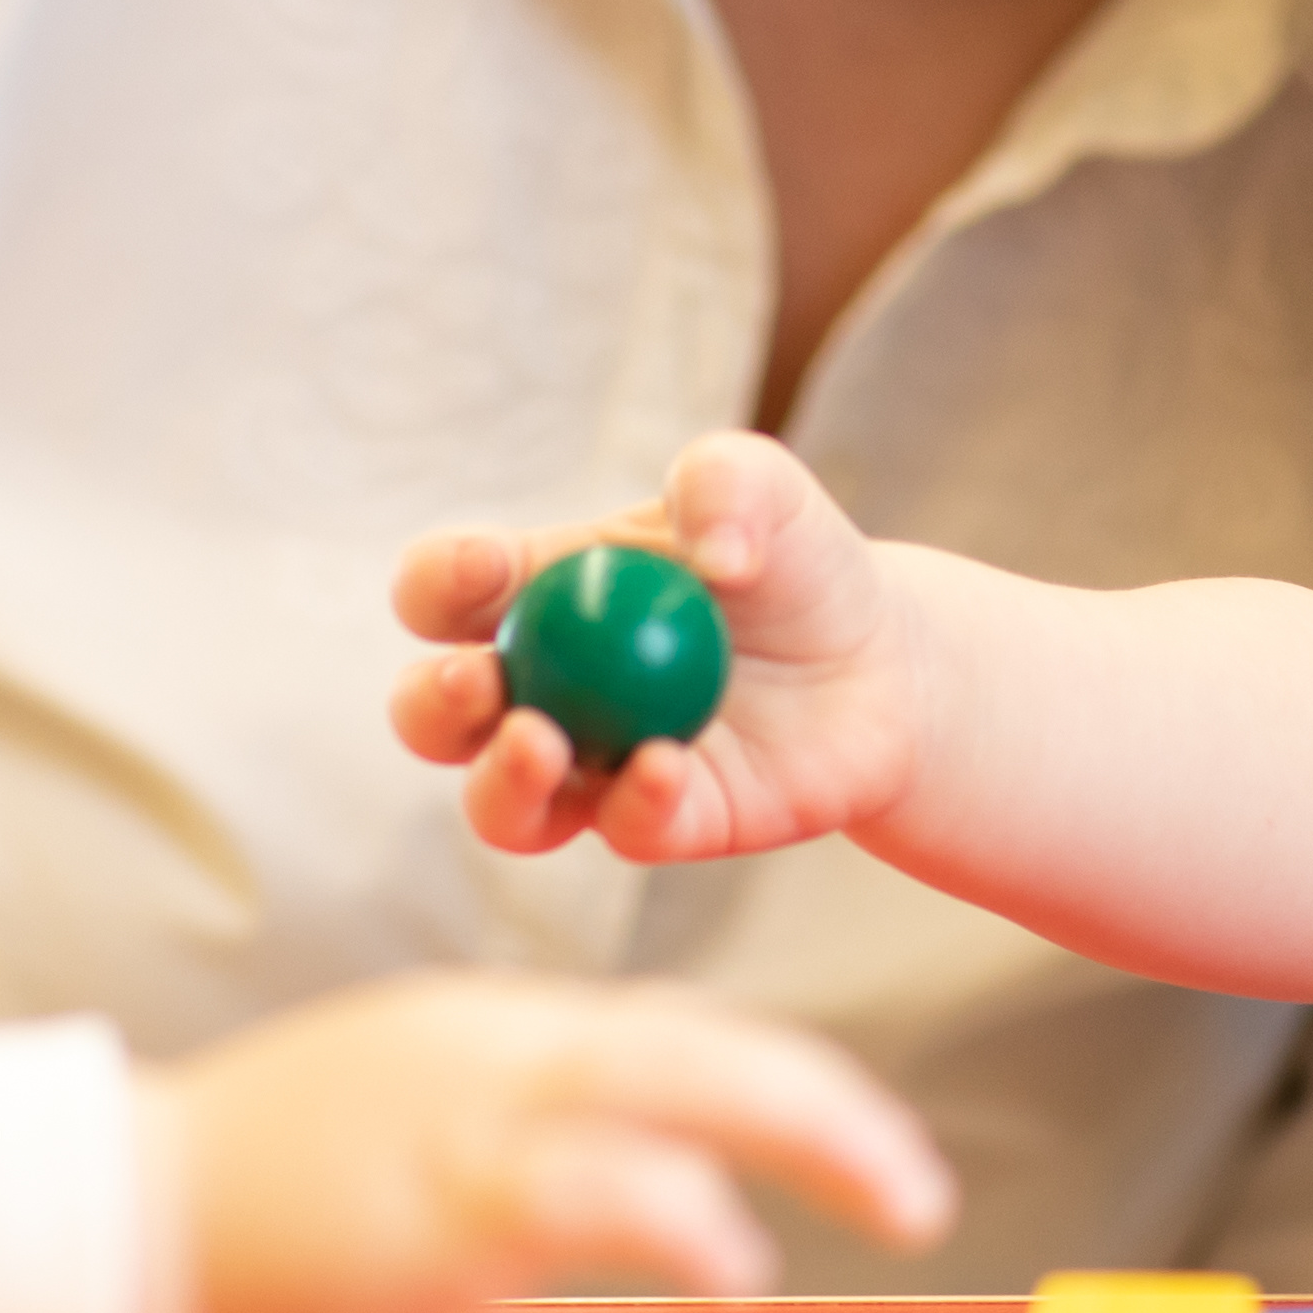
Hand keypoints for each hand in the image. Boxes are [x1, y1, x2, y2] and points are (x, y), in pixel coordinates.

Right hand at [139, 974, 954, 1312]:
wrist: (108, 1220)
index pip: (669, 1037)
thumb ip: (492, 1133)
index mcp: (491, 1035)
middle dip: (831, 1106)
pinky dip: (687, 1213)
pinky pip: (593, 1187)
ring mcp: (471, 1116)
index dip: (775, 1080)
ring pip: (683, 1087)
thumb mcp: (393, 1129)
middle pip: (709, 1047)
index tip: (848, 1139)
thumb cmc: (241, 1202)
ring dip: (814, 1134)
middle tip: (917, 1182)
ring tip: (900, 1198)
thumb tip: (580, 1174)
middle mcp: (499, 1050)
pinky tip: (740, 1259)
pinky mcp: (437, 1202)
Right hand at [387, 432, 924, 863]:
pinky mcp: (662, 825)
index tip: (484, 567)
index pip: (443, 593)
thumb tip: (711, 554)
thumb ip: (723, 481)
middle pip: (434, 715)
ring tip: (540, 743)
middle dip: (433, 703)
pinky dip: (635, 805)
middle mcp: (538, 693)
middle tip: (482, 681)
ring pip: (501, 805)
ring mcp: (591, 770)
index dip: (439, 582)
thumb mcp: (764, 486)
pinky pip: (624, 831)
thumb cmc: (793, 559)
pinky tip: (668, 767)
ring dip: (502, 782)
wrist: (878, 661)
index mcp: (531, 594)